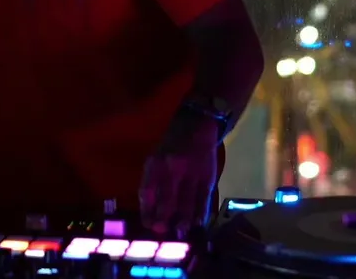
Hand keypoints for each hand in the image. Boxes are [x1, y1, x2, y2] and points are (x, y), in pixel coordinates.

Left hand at [139, 111, 218, 236]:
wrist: (197, 125)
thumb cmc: (172, 145)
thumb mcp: (156, 157)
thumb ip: (153, 180)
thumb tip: (152, 211)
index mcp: (155, 163)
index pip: (148, 192)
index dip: (147, 211)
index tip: (149, 224)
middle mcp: (172, 168)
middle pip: (167, 201)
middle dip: (164, 220)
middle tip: (163, 231)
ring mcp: (192, 172)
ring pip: (187, 203)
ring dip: (183, 221)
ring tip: (181, 231)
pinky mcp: (208, 176)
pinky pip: (203, 200)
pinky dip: (201, 213)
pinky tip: (197, 222)